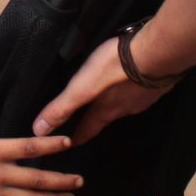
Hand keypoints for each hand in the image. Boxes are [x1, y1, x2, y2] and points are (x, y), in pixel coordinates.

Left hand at [32, 37, 163, 145]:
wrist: (157, 52)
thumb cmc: (116, 68)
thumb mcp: (82, 87)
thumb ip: (61, 107)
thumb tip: (38, 131)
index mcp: (106, 110)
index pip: (89, 128)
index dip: (79, 136)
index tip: (72, 144)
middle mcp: (126, 107)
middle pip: (108, 117)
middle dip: (99, 119)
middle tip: (91, 119)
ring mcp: (144, 96)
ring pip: (126, 103)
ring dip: (118, 102)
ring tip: (112, 96)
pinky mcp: (157, 82)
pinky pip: (142, 89)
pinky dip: (135, 87)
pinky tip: (134, 79)